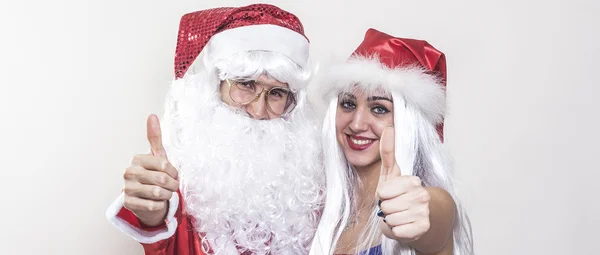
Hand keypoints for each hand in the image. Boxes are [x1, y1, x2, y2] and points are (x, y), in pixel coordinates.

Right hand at [122, 114, 178, 226]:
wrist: (145, 198)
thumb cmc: (153, 174)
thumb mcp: (157, 156)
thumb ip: (154, 137)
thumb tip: (152, 115)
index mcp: (137, 159)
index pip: (164, 165)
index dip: (174, 172)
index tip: (173, 175)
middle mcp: (129, 172)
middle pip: (163, 180)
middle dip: (173, 185)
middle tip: (172, 187)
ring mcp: (126, 188)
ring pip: (158, 194)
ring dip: (167, 195)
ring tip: (165, 194)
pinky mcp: (128, 204)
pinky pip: (153, 206)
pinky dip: (159, 205)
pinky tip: (156, 202)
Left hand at [377, 126, 430, 242]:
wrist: (417, 218)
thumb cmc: (400, 195)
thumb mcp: (391, 174)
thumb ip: (388, 151)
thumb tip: (388, 127)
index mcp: (413, 181)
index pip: (383, 192)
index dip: (383, 195)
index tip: (390, 194)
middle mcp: (422, 195)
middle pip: (386, 206)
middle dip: (386, 208)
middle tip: (395, 206)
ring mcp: (424, 212)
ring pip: (391, 219)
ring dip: (391, 220)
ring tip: (400, 215)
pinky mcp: (423, 228)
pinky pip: (397, 231)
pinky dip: (397, 231)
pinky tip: (405, 225)